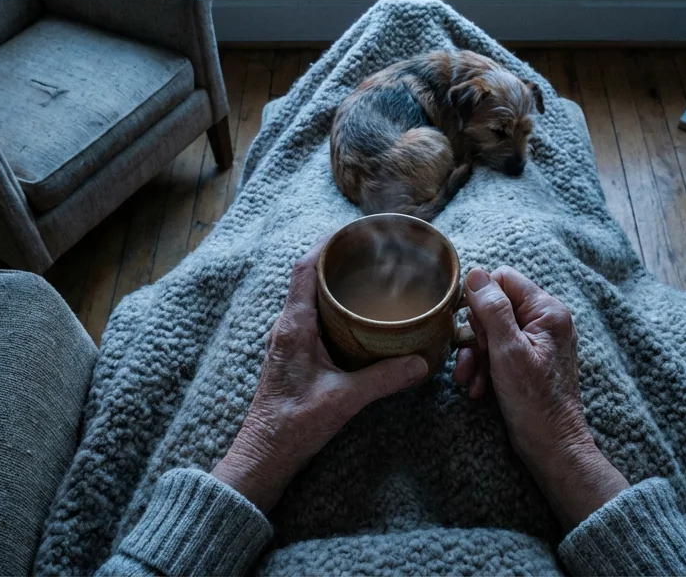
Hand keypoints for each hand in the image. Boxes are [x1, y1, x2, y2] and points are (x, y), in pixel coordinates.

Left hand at [212, 239, 429, 511]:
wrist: (264, 455)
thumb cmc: (293, 426)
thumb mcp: (344, 400)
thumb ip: (383, 379)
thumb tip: (421, 363)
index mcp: (294, 326)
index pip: (306, 268)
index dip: (327, 243)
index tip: (354, 230)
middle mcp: (287, 326)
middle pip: (309, 276)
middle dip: (338, 259)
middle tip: (372, 250)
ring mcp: (288, 339)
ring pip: (310, 296)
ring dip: (334, 282)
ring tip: (369, 274)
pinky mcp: (293, 353)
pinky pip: (312, 315)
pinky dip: (333, 305)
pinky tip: (357, 315)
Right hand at [455, 266, 629, 529]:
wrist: (552, 446)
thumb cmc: (534, 402)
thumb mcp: (507, 351)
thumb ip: (492, 309)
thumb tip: (476, 275)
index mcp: (547, 311)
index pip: (503, 279)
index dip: (480, 300)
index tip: (473, 329)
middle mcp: (546, 321)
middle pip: (495, 307)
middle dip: (476, 335)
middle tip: (473, 360)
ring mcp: (539, 342)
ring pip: (493, 331)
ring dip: (476, 355)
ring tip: (469, 380)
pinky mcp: (530, 361)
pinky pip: (499, 352)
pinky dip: (485, 368)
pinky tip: (479, 389)